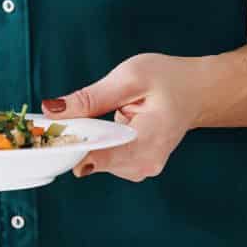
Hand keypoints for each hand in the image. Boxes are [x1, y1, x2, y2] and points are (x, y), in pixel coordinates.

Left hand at [41, 53, 203, 181]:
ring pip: (97, 161)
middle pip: (93, 160)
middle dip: (76, 139)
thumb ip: (90, 98)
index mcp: (147, 141)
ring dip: (87, 141)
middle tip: (69, 115)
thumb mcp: (129, 77)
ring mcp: (143, 169)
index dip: (69, 148)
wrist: (197, 92)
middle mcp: (146, 164)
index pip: (99, 158)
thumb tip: (51, 110)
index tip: (49, 135)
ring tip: (96, 115)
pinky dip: (98, 143)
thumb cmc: (169, 80)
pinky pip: (106, 159)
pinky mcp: (137, 167)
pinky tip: (105, 126)